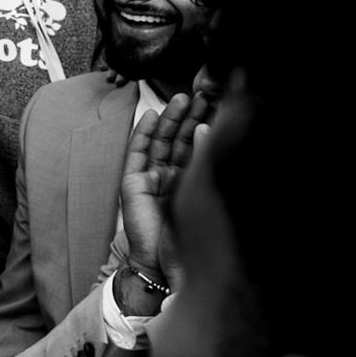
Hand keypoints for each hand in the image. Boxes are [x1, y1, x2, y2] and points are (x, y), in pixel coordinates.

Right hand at [120, 89, 206, 287]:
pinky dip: (143, 132)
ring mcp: (151, 176)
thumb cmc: (189, 238)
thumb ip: (205, 165)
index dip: (208, 124)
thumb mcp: (206, 196)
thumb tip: (213, 134)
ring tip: (182, 97)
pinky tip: (152, 115)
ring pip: (162, 140)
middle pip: (181, 138)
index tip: (222, 104)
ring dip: (170, 118)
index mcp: (191, 180)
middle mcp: (172, 175)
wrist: (163, 263)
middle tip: (204, 93)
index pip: (199, 145)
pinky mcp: (133, 181)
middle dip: (192, 115)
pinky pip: (137, 151)